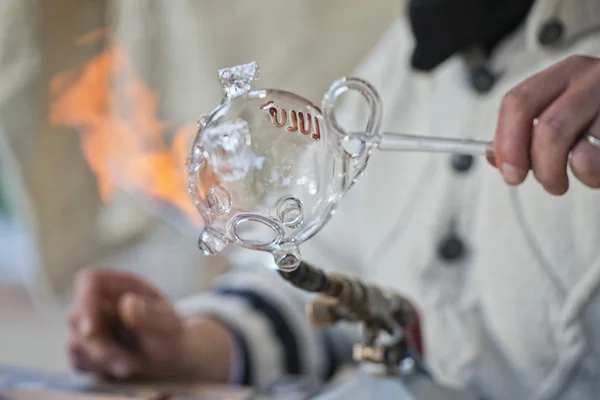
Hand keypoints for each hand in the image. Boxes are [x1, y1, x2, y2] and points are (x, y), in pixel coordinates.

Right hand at [68, 267, 233, 380]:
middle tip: (126, 363)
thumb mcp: (168, 326)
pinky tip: (122, 367)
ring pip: (75, 342)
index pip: (90, 280)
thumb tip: (127, 303)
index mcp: (123, 285)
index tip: (91, 331)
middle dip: (99, 346)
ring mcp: (93, 323)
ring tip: (131, 366)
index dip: (84, 300)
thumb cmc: (171, 334)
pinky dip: (99, 368)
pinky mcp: (87, 346)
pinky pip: (79, 359)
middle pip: (77, 316)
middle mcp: (103, 301)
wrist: (171, 356)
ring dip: (101, 360)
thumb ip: (148, 315)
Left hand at [492, 55, 599, 194]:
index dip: (506, 142)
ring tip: (564, 183)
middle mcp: (592, 77)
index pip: (517, 102)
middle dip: (535, 164)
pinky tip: (595, 171)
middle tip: (541, 182)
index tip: (509, 171)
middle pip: (546, 126)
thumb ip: (529, 134)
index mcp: (565, 73)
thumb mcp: (566, 118)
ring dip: (559, 175)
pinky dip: (590, 174)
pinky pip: (595, 158)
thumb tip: (494, 157)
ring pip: (574, 146)